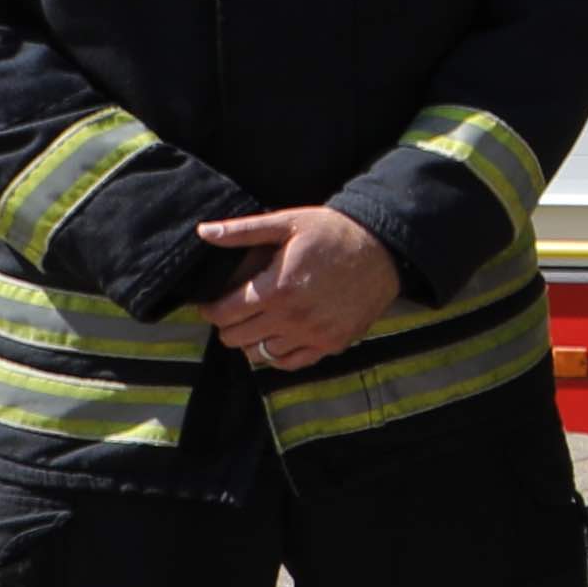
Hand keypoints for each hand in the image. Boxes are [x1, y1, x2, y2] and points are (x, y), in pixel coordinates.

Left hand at [195, 204, 402, 369]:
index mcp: (276, 288)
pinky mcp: (332, 343)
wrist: (385, 249)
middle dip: (228, 325)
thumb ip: (243, 231)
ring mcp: (313, 334)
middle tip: (234, 312)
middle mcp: (292, 318)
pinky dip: (277, 355)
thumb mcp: (288, 223)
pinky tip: (278, 337)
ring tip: (256, 324)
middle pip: (236, 338)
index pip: (223, 314)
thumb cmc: (333, 233)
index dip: (210, 310)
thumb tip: (203, 231)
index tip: (212, 304)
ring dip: (252, 340)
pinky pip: (290, 363)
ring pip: (260, 354)